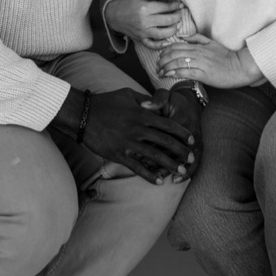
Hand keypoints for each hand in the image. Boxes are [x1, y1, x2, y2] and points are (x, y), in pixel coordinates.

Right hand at [78, 88, 194, 183]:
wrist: (83, 114)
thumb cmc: (105, 102)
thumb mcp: (127, 94)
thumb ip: (144, 99)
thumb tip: (155, 103)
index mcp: (143, 114)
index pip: (169, 125)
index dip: (182, 134)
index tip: (191, 140)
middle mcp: (139, 129)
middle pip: (166, 142)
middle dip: (182, 151)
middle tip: (191, 158)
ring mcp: (129, 143)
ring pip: (155, 156)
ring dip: (170, 165)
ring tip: (181, 172)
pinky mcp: (119, 154)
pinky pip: (137, 167)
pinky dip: (149, 175)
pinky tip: (158, 182)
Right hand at [106, 0, 195, 48]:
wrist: (113, 15)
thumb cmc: (128, 3)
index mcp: (144, 8)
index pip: (165, 7)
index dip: (175, 5)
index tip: (179, 4)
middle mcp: (144, 21)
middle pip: (167, 20)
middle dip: (178, 16)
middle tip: (180, 13)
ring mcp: (142, 32)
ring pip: (163, 34)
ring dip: (174, 29)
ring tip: (177, 24)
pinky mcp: (140, 39)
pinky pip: (152, 45)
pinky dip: (161, 45)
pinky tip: (168, 41)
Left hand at [139, 87, 203, 179]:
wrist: (191, 104)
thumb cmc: (174, 101)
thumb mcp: (166, 96)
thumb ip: (156, 100)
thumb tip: (144, 105)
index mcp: (181, 120)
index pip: (166, 135)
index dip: (153, 143)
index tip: (139, 150)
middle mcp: (191, 133)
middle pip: (174, 150)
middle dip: (160, 160)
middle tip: (146, 167)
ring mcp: (196, 143)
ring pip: (184, 160)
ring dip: (171, 169)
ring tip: (160, 177)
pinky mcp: (197, 149)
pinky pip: (194, 164)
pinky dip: (186, 174)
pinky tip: (175, 181)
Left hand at [157, 35, 260, 88]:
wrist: (240, 67)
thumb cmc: (227, 56)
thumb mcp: (211, 43)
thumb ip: (197, 38)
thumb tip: (183, 37)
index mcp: (198, 46)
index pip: (176, 46)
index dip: (165, 51)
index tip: (160, 57)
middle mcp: (198, 53)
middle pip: (174, 53)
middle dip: (162, 60)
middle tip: (157, 66)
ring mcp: (200, 63)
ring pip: (178, 62)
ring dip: (166, 67)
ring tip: (160, 72)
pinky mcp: (204, 74)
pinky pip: (186, 72)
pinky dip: (175, 72)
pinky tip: (169, 75)